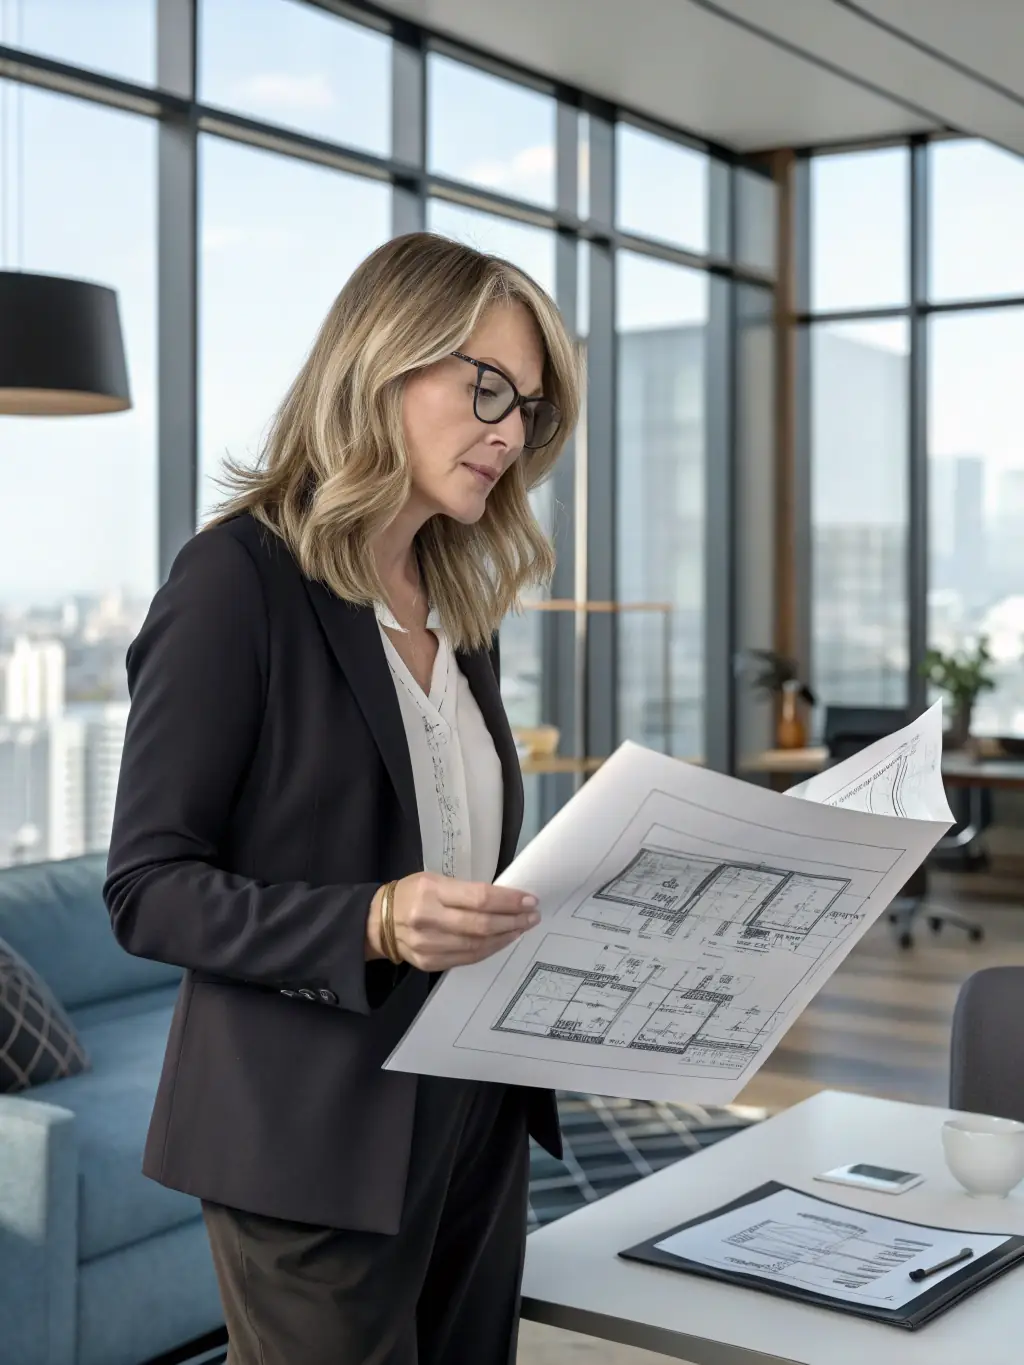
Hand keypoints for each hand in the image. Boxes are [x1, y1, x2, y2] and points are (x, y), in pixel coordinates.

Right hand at [365, 871, 538, 970]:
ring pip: (478, 946)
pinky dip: (489, 949)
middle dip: (513, 921)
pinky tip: (502, 940)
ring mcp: (429, 946)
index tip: (530, 899)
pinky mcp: (430, 963)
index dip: (509, 901)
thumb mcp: (434, 879)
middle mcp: (429, 920)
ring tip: (522, 927)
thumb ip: (465, 890)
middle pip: (481, 925)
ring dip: (505, 937)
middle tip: (532, 916)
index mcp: (431, 892)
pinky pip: (468, 958)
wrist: (376, 922)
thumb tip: (504, 899)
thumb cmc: (411, 893)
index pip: (479, 898)